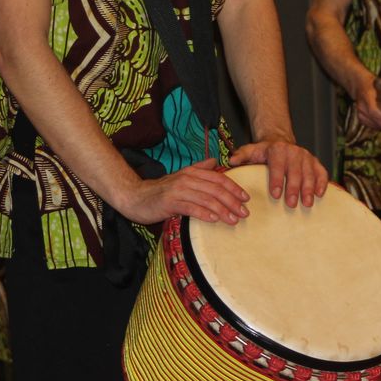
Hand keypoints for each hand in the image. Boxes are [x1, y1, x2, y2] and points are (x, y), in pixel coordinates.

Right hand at [116, 158, 250, 225]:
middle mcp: (187, 179)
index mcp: (192, 172)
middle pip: (216, 189)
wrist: (135, 197)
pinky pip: (191, 207)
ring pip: (206, 199)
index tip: (246, 198)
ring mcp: (178, 190)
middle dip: (232, 201)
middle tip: (244, 212)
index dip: (234, 188)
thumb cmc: (160, 190)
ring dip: (222, 210)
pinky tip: (214, 220)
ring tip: (233, 219)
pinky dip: (204, 213)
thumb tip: (215, 160)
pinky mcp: (170, 202)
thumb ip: (198, 169)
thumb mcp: (181, 177)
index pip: (218, 179)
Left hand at [231, 139, 328, 208]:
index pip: (278, 165)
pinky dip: (322, 183)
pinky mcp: (315, 162)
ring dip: (309, 189)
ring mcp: (306, 157)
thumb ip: (242, 155)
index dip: (277, 179)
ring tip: (307, 204)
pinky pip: (321, 172)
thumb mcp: (251, 150)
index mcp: (278, 150)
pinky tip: (320, 194)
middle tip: (291, 204)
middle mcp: (294, 152)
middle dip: (294, 188)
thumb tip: (231, 161)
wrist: (281, 142)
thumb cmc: (265, 152)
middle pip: (295, 171)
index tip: (275, 194)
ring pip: (310, 173)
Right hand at [351, 71, 380, 129]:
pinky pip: (373, 126)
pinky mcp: (360, 118)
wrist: (360, 85)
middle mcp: (361, 106)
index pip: (374, 111)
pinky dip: (379, 124)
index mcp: (367, 96)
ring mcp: (359, 113)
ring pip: (376, 126)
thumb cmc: (375, 85)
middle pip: (377, 122)